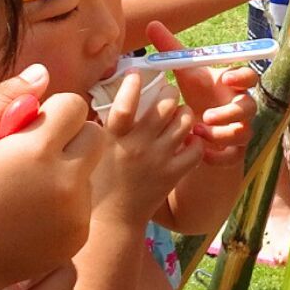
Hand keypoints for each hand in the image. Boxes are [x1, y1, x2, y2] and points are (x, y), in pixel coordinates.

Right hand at [0, 65, 103, 289]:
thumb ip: (4, 99)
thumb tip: (42, 73)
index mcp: (38, 150)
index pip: (75, 106)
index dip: (52, 112)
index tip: (26, 128)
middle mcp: (67, 180)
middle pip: (95, 136)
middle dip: (72, 136)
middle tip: (35, 154)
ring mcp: (76, 211)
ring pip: (89, 171)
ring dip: (69, 170)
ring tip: (28, 190)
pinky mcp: (78, 236)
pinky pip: (83, 203)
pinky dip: (66, 202)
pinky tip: (32, 214)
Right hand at [94, 63, 201, 228]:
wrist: (113, 218)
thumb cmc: (100, 179)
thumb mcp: (94, 147)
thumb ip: (104, 121)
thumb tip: (112, 91)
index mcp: (114, 137)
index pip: (126, 103)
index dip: (133, 82)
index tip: (137, 71)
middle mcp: (138, 146)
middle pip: (165, 106)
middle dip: (169, 93)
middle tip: (167, 94)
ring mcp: (158, 160)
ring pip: (184, 123)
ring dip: (184, 113)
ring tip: (179, 115)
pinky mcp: (173, 175)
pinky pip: (195, 149)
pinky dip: (195, 140)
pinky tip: (187, 139)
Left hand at [145, 21, 258, 162]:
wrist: (195, 128)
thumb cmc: (195, 95)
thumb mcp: (184, 74)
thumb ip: (171, 50)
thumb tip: (152, 24)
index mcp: (231, 85)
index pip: (249, 76)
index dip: (242, 77)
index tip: (227, 79)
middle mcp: (240, 105)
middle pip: (250, 106)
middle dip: (231, 111)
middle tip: (207, 115)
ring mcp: (239, 128)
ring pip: (243, 132)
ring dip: (221, 133)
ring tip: (196, 132)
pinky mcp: (234, 150)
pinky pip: (234, 155)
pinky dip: (218, 155)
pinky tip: (201, 153)